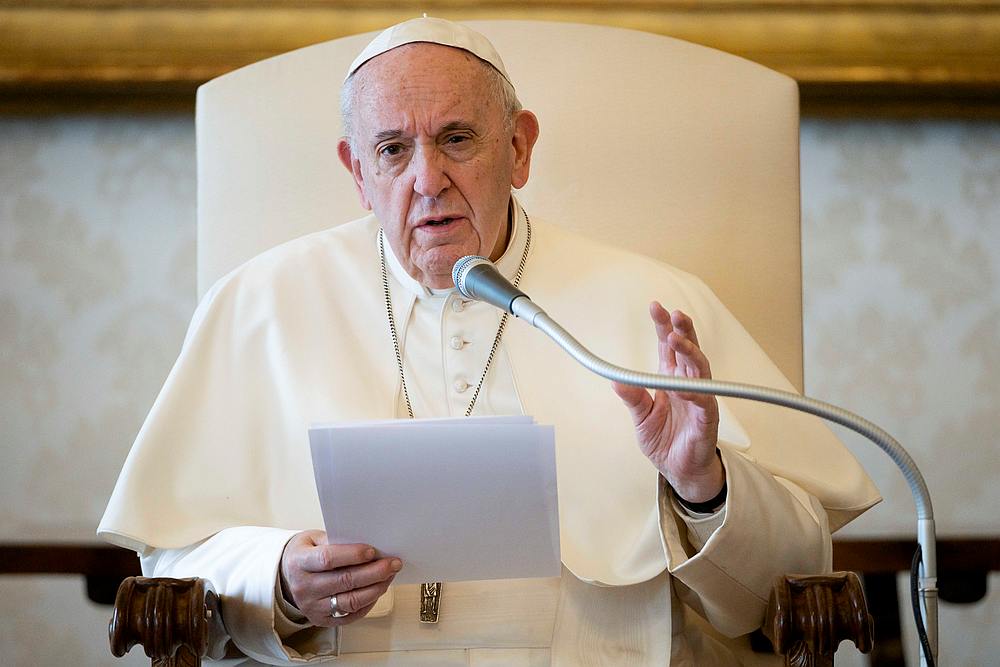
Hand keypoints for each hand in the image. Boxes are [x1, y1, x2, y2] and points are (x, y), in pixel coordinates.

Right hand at [279, 530, 400, 627]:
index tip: (373, 551)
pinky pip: (350, 615)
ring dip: (375, 589)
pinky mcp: (321, 620)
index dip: (353, 555)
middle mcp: (304, 587)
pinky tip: (378, 590)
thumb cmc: (305, 554)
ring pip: (350, 601)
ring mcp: (312, 607)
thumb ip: (336, 540)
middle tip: (393, 564)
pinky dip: (368, 603)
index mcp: (299, 562)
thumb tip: (368, 546)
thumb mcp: (313, 539)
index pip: (328, 560)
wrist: (286, 577)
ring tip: (389, 577)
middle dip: (373, 572)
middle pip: (344, 581)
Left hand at [612, 302, 723, 502]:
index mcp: (669, 379)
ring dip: (689, 352)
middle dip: (681, 330)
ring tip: (677, 338)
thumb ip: (632, 398)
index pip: (667, 347)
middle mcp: (686, 383)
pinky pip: (704, 400)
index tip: (656, 307)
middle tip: (674, 314)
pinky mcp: (707, 417)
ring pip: (699, 368)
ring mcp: (699, 398)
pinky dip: (695, 391)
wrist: (679, 471)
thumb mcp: (641, 418)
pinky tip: (684, 385)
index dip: (662, 327)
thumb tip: (615, 381)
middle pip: (687, 349)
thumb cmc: (665, 442)